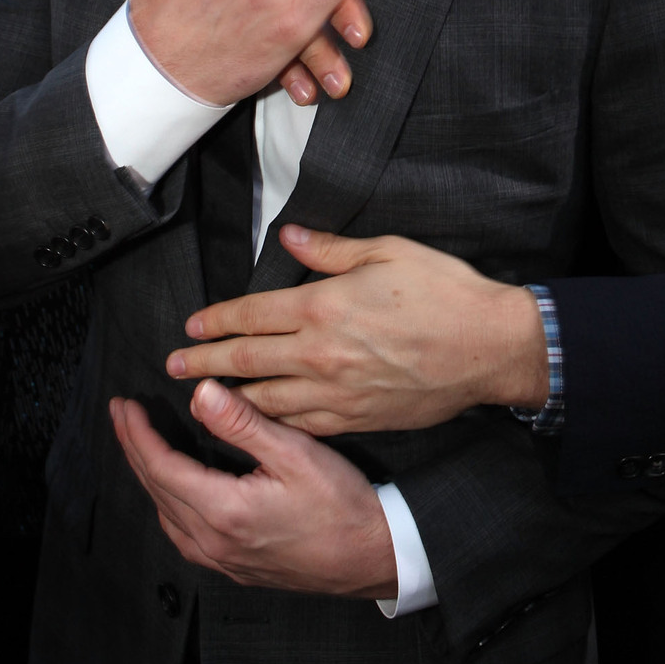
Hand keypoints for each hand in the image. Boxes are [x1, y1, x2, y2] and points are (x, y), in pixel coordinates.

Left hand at [110, 380, 396, 597]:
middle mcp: (214, 541)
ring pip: (166, 515)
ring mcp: (223, 559)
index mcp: (223, 511)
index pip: (160, 467)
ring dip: (148, 477)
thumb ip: (243, 423)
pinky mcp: (236, 568)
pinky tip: (175, 493)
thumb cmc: (342, 507)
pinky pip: (183, 535)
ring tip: (142, 446)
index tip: (124, 406)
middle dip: (134, 449)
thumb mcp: (295, 453)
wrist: (373, 558)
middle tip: (122, 416)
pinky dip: (168, 505)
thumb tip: (200, 394)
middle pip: (156, 490)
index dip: (137, 434)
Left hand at [165, 226, 550, 435]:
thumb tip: (287, 238)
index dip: (217, 320)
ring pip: (268, 399)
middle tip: (173, 367)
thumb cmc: (445, 292)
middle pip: (248, 360)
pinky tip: (260, 420)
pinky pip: (303, 425)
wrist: (491, 347)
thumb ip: (330, 250)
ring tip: (204, 397)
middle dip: (205, 363)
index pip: (253, 315)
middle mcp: (322, 355)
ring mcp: (339, 393)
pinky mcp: (359, 418)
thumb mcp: (388, 251)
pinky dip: (274, 423)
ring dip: (231, 397)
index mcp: (325, 307)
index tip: (192, 326)